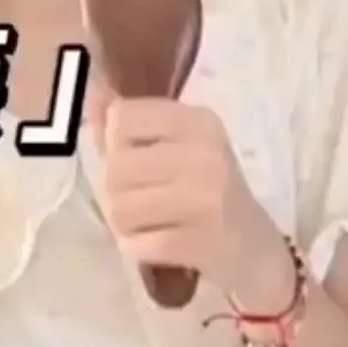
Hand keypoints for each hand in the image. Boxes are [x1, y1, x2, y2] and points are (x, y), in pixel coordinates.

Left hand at [98, 97, 292, 304]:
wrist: (257, 249)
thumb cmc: (209, 192)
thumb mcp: (179, 147)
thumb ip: (131, 125)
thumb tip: (89, 97)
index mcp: (198, 122)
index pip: (123, 117)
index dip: (116, 144)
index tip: (138, 160)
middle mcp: (205, 154)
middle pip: (116, 166)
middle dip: (117, 190)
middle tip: (143, 201)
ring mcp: (206, 199)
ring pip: (121, 208)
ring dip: (126, 223)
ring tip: (150, 224)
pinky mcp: (202, 242)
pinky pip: (137, 244)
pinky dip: (138, 249)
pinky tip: (158, 245)